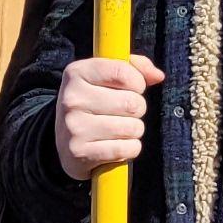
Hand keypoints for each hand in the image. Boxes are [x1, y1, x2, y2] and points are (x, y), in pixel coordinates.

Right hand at [55, 51, 164, 180]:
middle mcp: (72, 99)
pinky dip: (129, 149)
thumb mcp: (105, 78)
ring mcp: (74, 127)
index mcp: (76, 73)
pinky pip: (127, 149)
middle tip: (124, 113)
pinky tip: (116, 145)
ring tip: (119, 129)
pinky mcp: (81, 153)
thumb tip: (157, 76)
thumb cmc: (93, 104)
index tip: (133, 88)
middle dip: (137, 109)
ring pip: (132, 128)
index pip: (123, 72)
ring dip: (134, 130)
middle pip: (132, 103)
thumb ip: (134, 68)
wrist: (65, 142)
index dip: (138, 82)